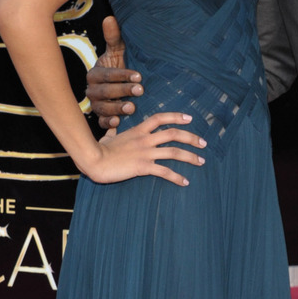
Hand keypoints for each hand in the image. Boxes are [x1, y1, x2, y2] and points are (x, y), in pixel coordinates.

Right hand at [86, 14, 142, 129]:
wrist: (124, 87)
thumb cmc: (121, 67)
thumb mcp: (119, 52)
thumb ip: (114, 37)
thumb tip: (110, 18)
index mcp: (94, 74)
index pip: (106, 75)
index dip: (121, 75)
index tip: (139, 75)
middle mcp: (91, 90)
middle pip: (104, 92)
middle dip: (122, 91)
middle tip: (140, 90)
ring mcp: (95, 105)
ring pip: (103, 108)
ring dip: (117, 108)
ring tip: (132, 107)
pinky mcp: (101, 118)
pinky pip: (101, 123)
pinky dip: (109, 123)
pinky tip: (119, 122)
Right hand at [88, 111, 205, 185]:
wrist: (94, 160)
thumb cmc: (99, 149)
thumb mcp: (108, 137)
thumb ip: (113, 131)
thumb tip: (112, 128)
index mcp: (138, 131)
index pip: (160, 118)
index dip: (176, 116)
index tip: (189, 119)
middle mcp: (145, 139)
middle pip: (174, 134)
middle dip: (191, 138)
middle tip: (203, 143)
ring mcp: (145, 153)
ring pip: (174, 152)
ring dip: (190, 157)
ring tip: (201, 161)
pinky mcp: (143, 167)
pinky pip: (165, 172)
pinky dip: (177, 177)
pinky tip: (185, 182)